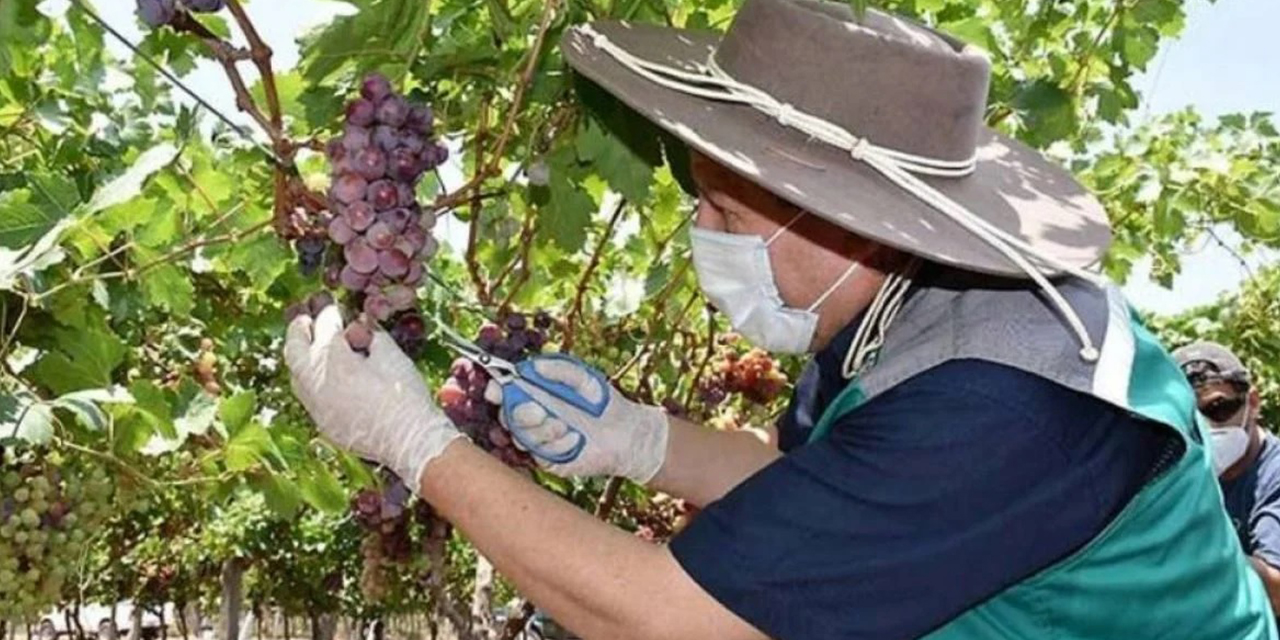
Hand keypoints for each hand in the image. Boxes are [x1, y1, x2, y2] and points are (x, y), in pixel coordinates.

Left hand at [285, 305, 464, 486]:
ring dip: (302, 359)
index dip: (329, 313)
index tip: (332, 305)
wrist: (410, 440)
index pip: (325, 326)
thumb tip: (362, 324)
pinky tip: (327, 379)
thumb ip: (373, 334)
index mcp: (332, 359)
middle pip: (295, 349)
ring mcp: (316, 406)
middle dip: (299, 331)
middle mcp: (316, 382)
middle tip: (305, 319)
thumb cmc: (404, 395)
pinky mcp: (323, 424)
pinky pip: (310, 398)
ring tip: (313, 349)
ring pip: (297, 376)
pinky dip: (313, 382)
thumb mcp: (392, 355)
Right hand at [484, 355, 668, 482]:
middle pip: (506, 416)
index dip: (495, 389)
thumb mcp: (585, 378)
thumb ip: (560, 370)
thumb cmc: (604, 403)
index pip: (505, 391)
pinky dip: (557, 444)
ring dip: (542, 431)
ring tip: (566, 426)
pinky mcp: (549, 460)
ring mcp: (539, 439)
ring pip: (521, 436)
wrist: (626, 434)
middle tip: (540, 411)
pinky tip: (576, 440)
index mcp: (535, 393)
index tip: (496, 389)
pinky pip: (540, 454)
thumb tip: (532, 365)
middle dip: (520, 414)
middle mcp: (532, 417)